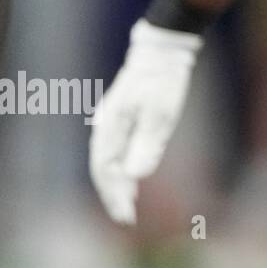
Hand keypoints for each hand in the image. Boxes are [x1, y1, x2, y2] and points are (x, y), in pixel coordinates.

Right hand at [89, 18, 200, 223]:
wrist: (163, 51)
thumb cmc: (163, 81)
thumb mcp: (160, 113)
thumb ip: (147, 143)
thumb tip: (135, 176)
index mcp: (110, 127)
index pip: (105, 170)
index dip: (114, 194)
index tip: (126, 215)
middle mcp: (106, 126)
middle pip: (103, 168)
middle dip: (113, 193)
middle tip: (127, 216)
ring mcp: (112, 121)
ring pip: (107, 159)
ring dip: (116, 182)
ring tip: (128, 203)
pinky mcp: (123, 117)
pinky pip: (115, 149)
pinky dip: (121, 167)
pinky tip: (131, 177)